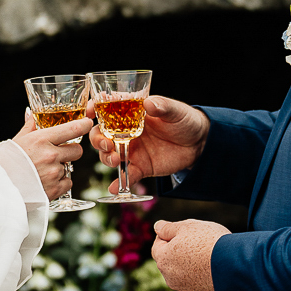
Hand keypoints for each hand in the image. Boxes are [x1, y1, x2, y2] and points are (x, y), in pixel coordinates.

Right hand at [11, 110, 94, 200]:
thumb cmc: (5, 163)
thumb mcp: (17, 140)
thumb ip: (29, 126)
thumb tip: (32, 114)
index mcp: (41, 139)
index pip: (72, 129)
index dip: (83, 125)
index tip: (87, 123)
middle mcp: (50, 155)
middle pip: (78, 150)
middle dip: (71, 152)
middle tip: (58, 154)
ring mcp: (54, 173)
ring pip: (70, 167)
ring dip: (62, 168)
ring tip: (44, 170)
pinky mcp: (55, 189)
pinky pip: (67, 182)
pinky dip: (60, 183)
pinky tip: (45, 181)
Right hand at [89, 95, 209, 186]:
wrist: (199, 144)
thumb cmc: (185, 120)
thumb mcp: (175, 111)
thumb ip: (162, 106)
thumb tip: (149, 103)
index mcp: (131, 113)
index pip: (106, 109)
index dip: (94, 109)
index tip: (90, 112)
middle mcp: (126, 131)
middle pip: (101, 135)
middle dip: (98, 140)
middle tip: (106, 144)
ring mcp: (131, 150)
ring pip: (109, 156)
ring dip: (107, 158)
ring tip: (116, 160)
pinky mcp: (140, 167)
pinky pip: (126, 175)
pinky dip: (119, 182)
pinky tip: (115, 187)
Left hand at [150, 219, 228, 290]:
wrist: (233, 266)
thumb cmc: (209, 242)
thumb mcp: (187, 226)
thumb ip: (168, 227)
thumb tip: (157, 226)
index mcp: (163, 260)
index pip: (157, 245)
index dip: (168, 235)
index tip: (182, 231)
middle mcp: (170, 278)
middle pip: (170, 260)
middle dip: (179, 250)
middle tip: (196, 240)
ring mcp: (185, 289)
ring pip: (183, 273)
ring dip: (190, 264)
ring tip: (208, 253)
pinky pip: (197, 282)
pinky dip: (201, 274)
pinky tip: (214, 266)